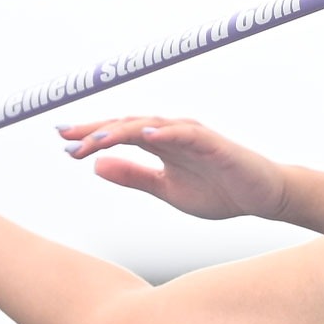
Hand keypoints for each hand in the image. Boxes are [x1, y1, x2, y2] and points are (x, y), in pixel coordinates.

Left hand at [59, 117, 286, 220]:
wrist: (261, 198)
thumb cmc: (217, 191)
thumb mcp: (165, 189)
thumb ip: (133, 177)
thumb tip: (96, 166)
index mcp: (159, 144)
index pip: (118, 135)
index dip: (90, 137)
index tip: (62, 142)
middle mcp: (172, 134)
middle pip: (127, 125)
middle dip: (96, 130)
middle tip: (66, 137)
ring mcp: (193, 136)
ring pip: (151, 125)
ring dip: (122, 130)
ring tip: (96, 138)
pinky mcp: (215, 144)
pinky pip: (187, 134)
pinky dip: (166, 132)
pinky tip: (145, 134)